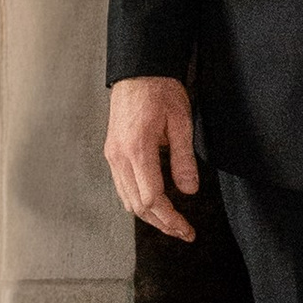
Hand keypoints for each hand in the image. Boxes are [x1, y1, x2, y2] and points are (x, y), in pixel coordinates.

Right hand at [105, 74, 199, 240]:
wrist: (138, 70)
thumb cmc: (160, 90)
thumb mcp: (181, 121)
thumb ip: (184, 158)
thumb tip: (190, 190)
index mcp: (137, 148)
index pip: (152, 198)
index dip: (170, 218)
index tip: (187, 228)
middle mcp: (119, 156)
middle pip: (137, 205)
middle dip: (161, 223)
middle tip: (184, 232)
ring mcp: (112, 156)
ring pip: (127, 199)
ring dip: (149, 216)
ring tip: (172, 223)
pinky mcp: (112, 153)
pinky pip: (122, 187)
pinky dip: (138, 201)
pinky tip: (155, 204)